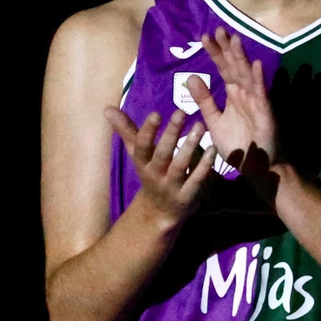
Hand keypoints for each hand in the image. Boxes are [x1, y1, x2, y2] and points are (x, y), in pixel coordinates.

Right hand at [106, 108, 215, 228]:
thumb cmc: (149, 173)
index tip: (156, 114)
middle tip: (181, 112)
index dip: (147, 131)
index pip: (141, 147)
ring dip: (190, 146)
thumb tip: (107, 108)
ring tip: (200, 126)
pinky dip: (205, 164)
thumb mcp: (136, 154)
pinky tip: (212, 148)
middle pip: (162, 154)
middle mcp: (154, 175)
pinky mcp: (187, 196)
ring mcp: (171, 186)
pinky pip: (197, 179)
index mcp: (141, 163)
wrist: (158, 211)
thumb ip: (126, 130)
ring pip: (180, 165)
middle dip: (170, 134)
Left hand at [188, 27, 281, 202]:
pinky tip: (255, 64)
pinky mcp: (265, 112)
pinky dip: (258, 78)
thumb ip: (204, 100)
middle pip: (234, 66)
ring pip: (247, 75)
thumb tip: (191, 77)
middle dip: (227, 48)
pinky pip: (261, 93)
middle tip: (218, 29)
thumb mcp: (214, 120)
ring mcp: (256, 101)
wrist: (257, 167)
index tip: (204, 36)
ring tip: (234, 39)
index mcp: (233, 95)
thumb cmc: (237, 144)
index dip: (215, 53)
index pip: (222, 69)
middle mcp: (245, 93)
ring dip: (241, 57)